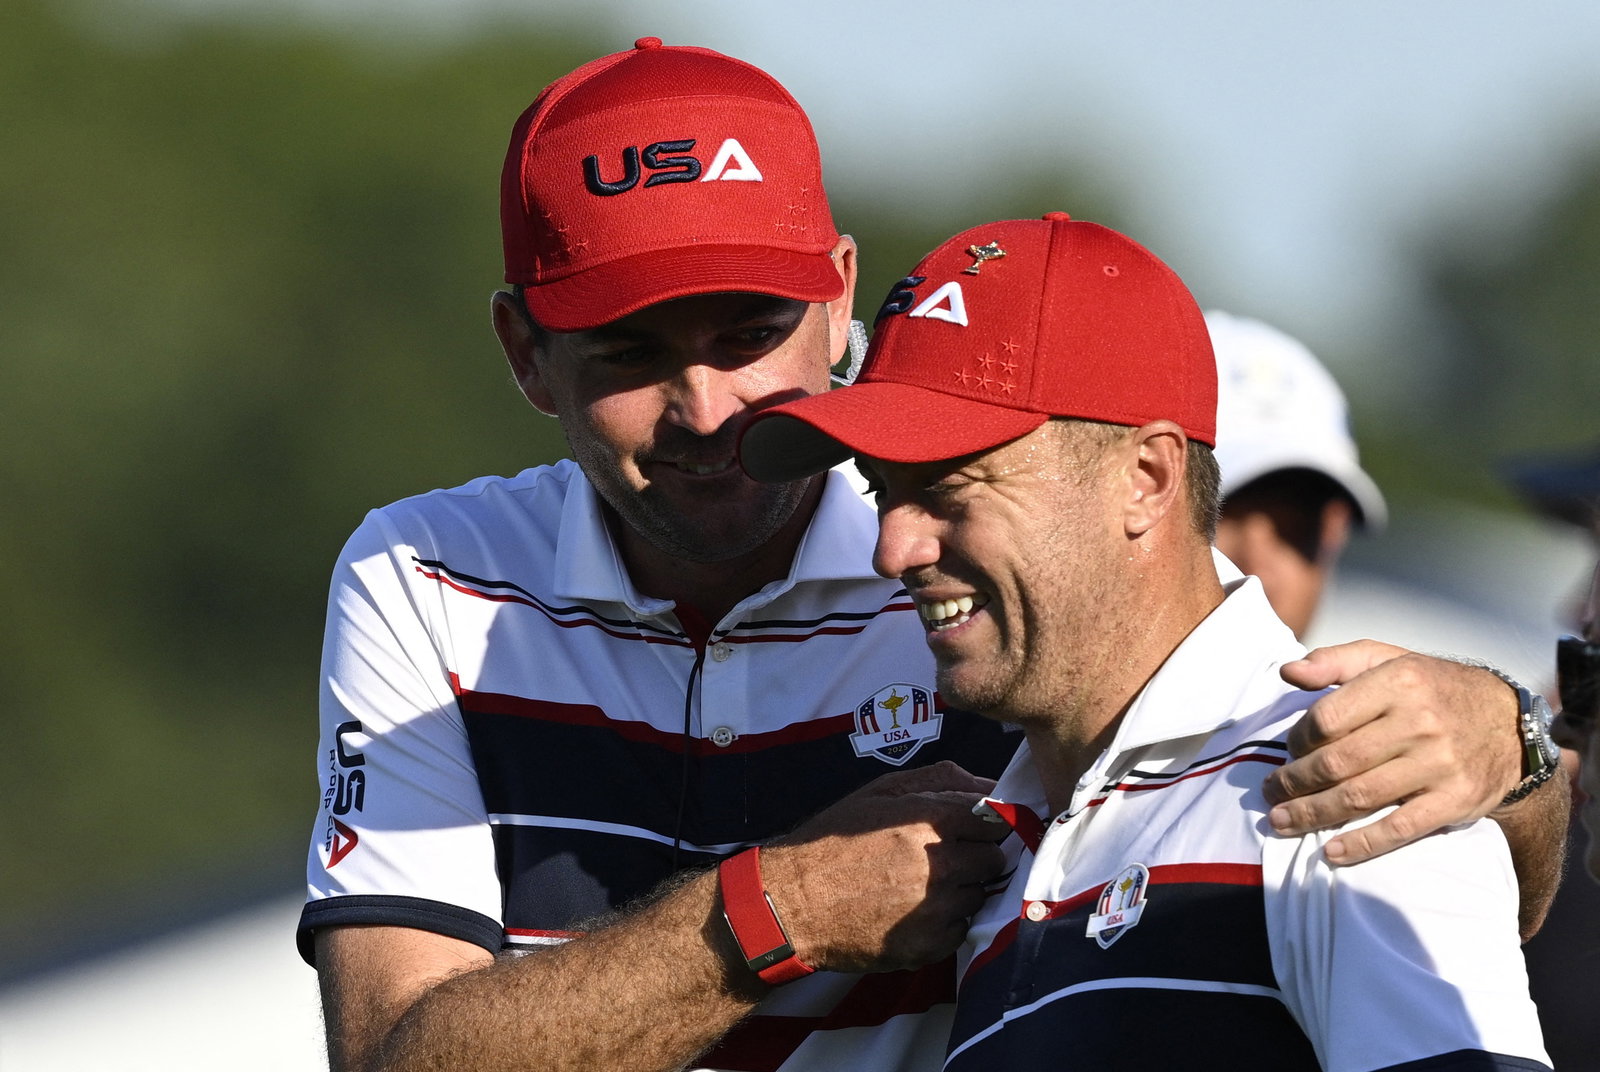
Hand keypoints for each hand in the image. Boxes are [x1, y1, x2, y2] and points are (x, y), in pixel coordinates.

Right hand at [758, 761, 1007, 973]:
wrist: (792, 903)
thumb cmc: (834, 841)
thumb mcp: (880, 792)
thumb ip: (940, 781)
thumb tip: (990, 784)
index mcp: (933, 820)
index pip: (998, 820)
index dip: (984, 823)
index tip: (969, 828)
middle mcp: (943, 865)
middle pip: (994, 859)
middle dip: (975, 856)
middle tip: (942, 858)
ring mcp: (938, 910)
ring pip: (979, 895)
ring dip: (960, 890)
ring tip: (920, 885)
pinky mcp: (930, 945)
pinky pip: (960, 929)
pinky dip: (945, 922)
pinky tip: (912, 911)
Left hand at [1262, 640, 1519, 863]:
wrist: (1508, 724)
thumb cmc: (1431, 689)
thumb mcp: (1387, 659)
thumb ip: (1334, 661)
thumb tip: (1287, 671)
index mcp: (1398, 682)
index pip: (1327, 718)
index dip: (1297, 739)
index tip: (1288, 750)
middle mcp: (1420, 723)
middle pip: (1336, 762)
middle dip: (1293, 782)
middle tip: (1270, 792)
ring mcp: (1438, 765)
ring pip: (1359, 797)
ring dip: (1312, 814)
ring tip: (1281, 821)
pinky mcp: (1455, 801)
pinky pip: (1399, 829)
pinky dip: (1361, 845)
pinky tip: (1331, 852)